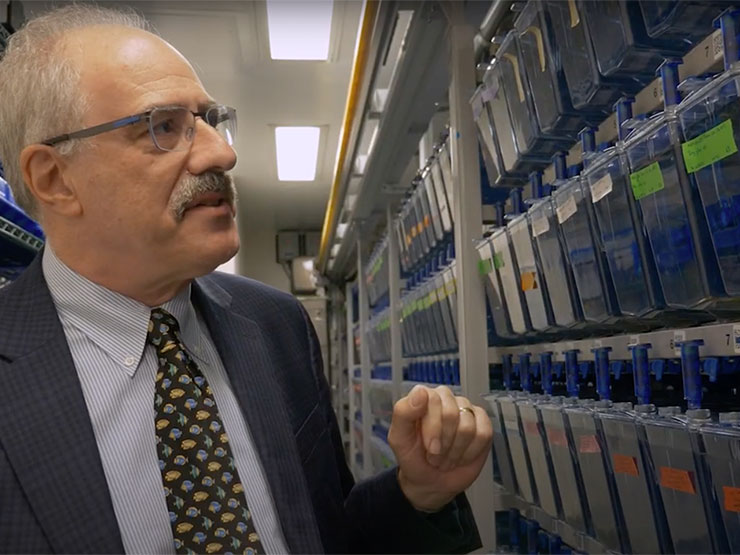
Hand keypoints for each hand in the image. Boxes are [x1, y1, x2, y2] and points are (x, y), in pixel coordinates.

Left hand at [387, 385, 491, 511]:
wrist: (430, 481)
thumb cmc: (413, 457)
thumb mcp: (399, 439)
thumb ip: (403, 412)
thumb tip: (421, 392)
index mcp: (423, 397)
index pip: (432, 399)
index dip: (432, 428)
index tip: (429, 448)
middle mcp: (446, 398)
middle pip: (451, 414)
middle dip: (443, 443)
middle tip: (435, 455)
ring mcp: (466, 409)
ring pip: (467, 427)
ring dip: (455, 451)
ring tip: (446, 458)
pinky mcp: (483, 423)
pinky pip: (484, 434)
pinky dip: (470, 452)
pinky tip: (461, 456)